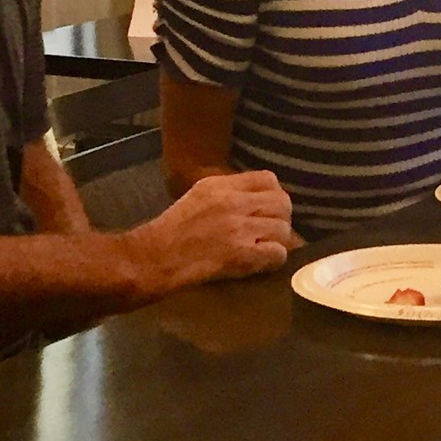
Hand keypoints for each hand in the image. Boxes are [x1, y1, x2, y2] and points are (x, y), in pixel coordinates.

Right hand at [128, 169, 295, 292]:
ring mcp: (239, 230)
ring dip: (278, 240)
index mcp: (221, 185)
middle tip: (271, 229)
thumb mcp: (198, 194)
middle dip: (281, 217)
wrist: (158, 256)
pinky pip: (278, 253)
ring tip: (265, 247)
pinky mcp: (242, 255)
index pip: (267, 179)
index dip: (274, 193)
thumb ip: (228, 191)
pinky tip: (261, 261)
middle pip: (282, 203)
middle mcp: (233, 203)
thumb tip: (258, 198)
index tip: (268, 207)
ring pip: (283, 229)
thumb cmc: (175, 228)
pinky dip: (274, 259)